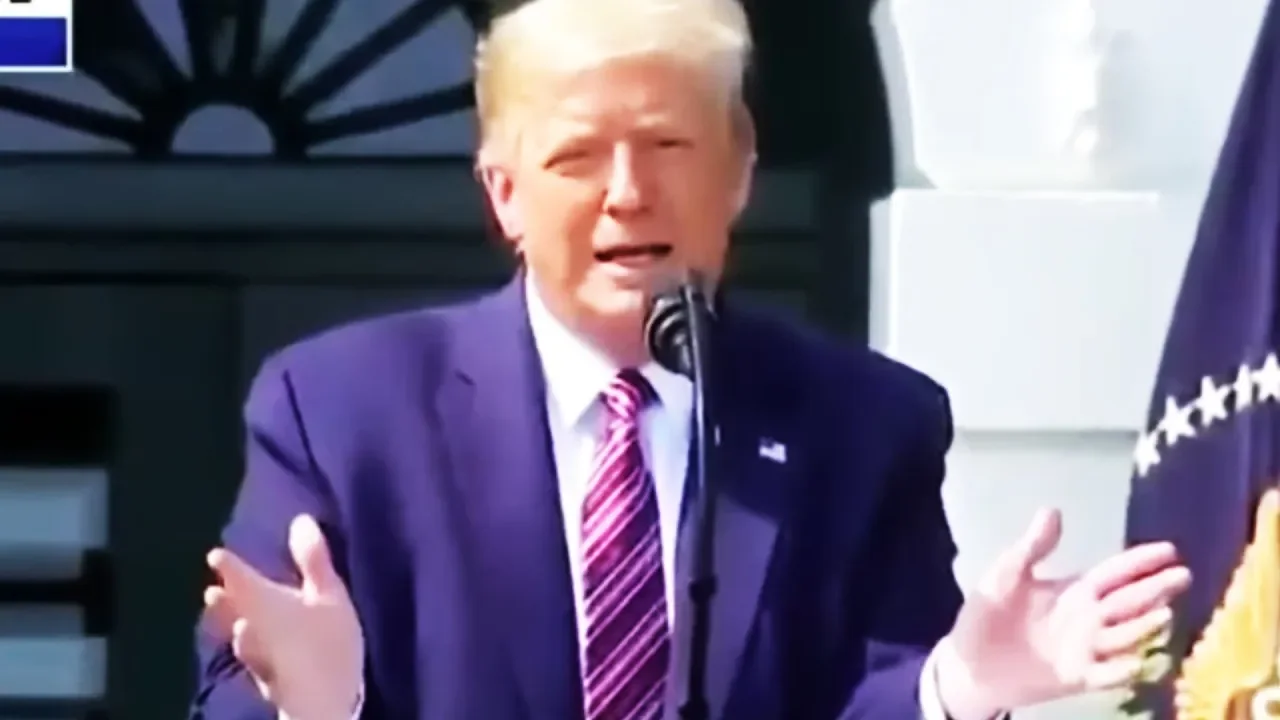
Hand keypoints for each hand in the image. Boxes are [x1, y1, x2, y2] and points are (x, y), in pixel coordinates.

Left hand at [204, 515, 364, 719]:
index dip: (228, 563)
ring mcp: (255, 654)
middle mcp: (250, 624)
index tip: (215, 554)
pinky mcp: (266, 676)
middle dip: (224, 597)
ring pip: (238, 633)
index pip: (238, 575)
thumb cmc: (324, 641)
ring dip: (232, 622)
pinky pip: (251, 654)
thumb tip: (300, 520)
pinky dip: (249, 646)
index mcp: (262, 598)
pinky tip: (252, 650)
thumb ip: (315, 561)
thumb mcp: (330, 595)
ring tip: (228, 618)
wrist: (318, 703)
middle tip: (210, 591)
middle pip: (231, 607)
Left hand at [936, 508, 1190, 718]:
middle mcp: (1089, 619)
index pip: (1116, 573)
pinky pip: (1108, 675)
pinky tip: (1136, 662)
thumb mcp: (1005, 575)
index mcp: (1075, 592)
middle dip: (1156, 589)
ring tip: (1164, 614)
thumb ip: (1033, 548)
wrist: (970, 663)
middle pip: (1130, 601)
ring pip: (1126, 636)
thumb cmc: (987, 615)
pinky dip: (1123, 670)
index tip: (1170, 550)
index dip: (1140, 561)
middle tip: (1184, 576)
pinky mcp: (1079, 678)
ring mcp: (1087, 649)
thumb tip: (1053, 510)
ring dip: (1144, 627)